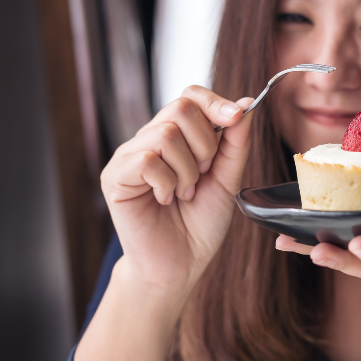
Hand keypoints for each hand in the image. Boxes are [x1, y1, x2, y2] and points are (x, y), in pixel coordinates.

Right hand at [100, 86, 254, 295]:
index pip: (191, 96)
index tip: (236, 117)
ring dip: (187, 170)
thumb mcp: (228, 178)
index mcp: (178, 136)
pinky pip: (148, 160)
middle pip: (181, 108)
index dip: (215, 102)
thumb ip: (236, 142)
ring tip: (184, 193)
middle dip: (205, 144)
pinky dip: (167, 182)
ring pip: (166, 134)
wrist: (180, 265)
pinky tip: (164, 200)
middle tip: (203, 175)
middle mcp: (151, 139)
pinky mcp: (115, 176)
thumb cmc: (201, 223)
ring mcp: (130, 156)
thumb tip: (245, 102)